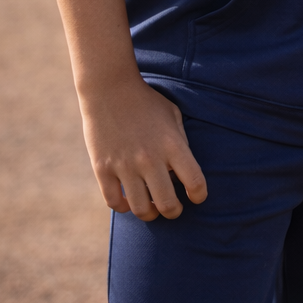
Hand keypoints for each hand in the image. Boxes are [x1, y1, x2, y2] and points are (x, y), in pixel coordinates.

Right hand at [81, 76, 207, 219]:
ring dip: (150, 214)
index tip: (197, 197)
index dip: (199, 195)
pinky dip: (124, 207)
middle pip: (168, 205)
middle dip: (175, 212)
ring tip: (152, 208)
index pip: (195, 182)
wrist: (109, 88)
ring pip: (141, 210)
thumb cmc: (146, 101)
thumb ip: (181, 143)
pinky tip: (129, 200)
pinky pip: (114, 202)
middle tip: (173, 208)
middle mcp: (150, 158)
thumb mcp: (173, 115)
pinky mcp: (103, 168)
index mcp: (172, 144)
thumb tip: (183, 174)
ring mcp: (124, 165)